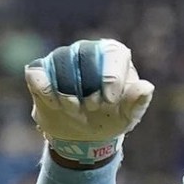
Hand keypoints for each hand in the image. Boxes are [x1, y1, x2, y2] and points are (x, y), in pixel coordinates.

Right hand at [24, 39, 153, 163]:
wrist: (83, 134)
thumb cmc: (111, 117)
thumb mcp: (128, 115)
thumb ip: (138, 101)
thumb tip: (147, 87)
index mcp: (113, 55)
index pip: (113, 52)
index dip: (110, 76)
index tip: (109, 101)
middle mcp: (86, 50)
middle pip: (84, 54)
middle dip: (88, 86)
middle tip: (93, 108)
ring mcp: (61, 58)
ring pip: (60, 61)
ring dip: (67, 91)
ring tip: (75, 110)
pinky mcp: (39, 71)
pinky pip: (36, 72)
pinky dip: (45, 90)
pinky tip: (55, 105)